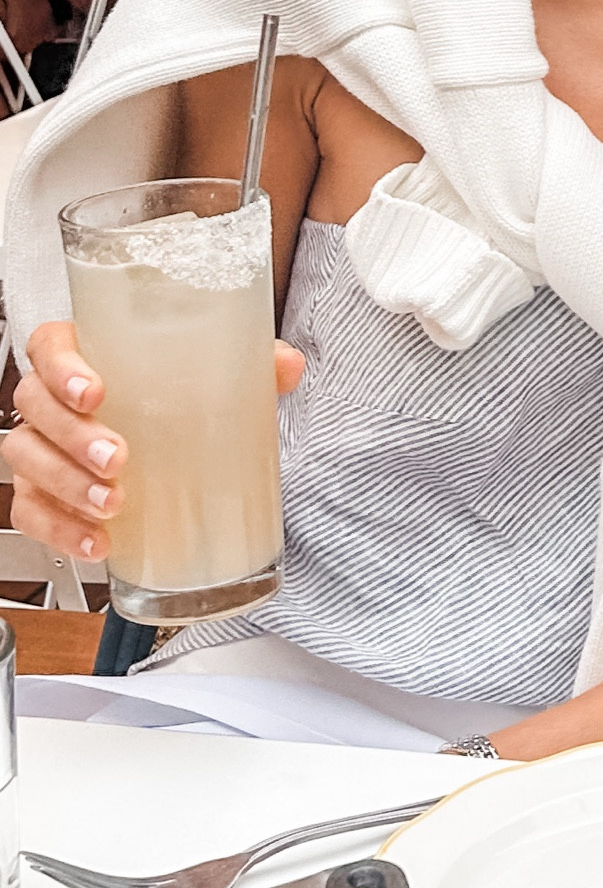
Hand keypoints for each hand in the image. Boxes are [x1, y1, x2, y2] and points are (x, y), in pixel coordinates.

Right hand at [8, 322, 303, 562]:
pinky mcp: (45, 494)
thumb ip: (250, 361)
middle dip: (74, 437)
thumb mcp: (214, 371)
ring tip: (114, 503)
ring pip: (29, 460)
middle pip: (37, 407)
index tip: (95, 392)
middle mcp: (55, 399)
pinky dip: (61, 531)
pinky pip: (33, 513)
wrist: (172, 441)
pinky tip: (99, 541)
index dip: (62, 367)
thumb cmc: (174, 394)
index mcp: (87, 354)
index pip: (49, 346)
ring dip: (68, 485)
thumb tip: (288, 366)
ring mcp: (44, 446)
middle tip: (119, 458)